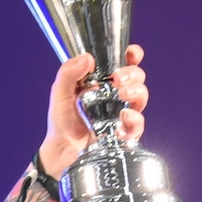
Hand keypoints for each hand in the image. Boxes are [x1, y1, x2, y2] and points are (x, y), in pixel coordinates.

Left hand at [38, 44, 147, 181]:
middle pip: (137, 77)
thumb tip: (87, 58)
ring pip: (141, 97)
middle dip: (133, 74)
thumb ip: (68, 73)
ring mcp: (122, 113)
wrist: (61, 148)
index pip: (124, 62)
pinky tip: (123, 118)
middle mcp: (116, 95)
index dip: (132, 55)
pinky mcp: (124, 132)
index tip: (132, 53)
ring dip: (136, 92)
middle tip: (117, 79)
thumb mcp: (60, 92)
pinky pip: (138, 124)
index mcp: (103, 81)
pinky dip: (134, 120)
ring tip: (122, 95)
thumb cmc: (62, 119)